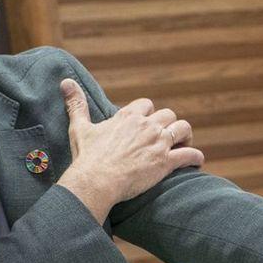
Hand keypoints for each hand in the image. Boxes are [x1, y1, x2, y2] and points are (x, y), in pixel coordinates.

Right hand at [56, 79, 203, 223]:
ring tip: (182, 145)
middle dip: (168, 124)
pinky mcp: (166, 162)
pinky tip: (196, 162)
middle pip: (168, 115)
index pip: (147, 104)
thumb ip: (76, 104)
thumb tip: (66, 81)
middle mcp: (146, 126)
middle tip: (165, 136)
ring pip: (183, 129)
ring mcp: (158, 143)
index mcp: (127, 116)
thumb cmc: (87, 156)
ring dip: (185, 136)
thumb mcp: (79, 127)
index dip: (148, 113)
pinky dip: (196, 157)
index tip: (145, 123)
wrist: (96, 181)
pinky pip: (191, 154)